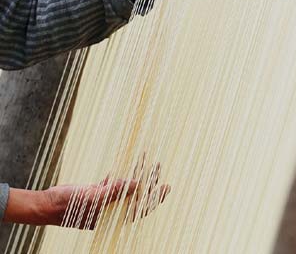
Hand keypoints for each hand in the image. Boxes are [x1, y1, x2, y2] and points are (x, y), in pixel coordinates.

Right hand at [3, 169, 169, 228]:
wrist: (47, 204)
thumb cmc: (70, 205)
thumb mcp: (96, 197)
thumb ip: (117, 191)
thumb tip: (139, 184)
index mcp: (114, 216)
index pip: (141, 208)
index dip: (155, 198)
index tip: (166, 186)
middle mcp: (112, 209)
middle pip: (136, 195)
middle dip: (148, 182)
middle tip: (159, 167)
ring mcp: (104, 201)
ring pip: (125, 186)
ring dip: (135, 174)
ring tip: (145, 160)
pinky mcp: (96, 192)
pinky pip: (112, 183)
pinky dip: (119, 175)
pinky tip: (124, 164)